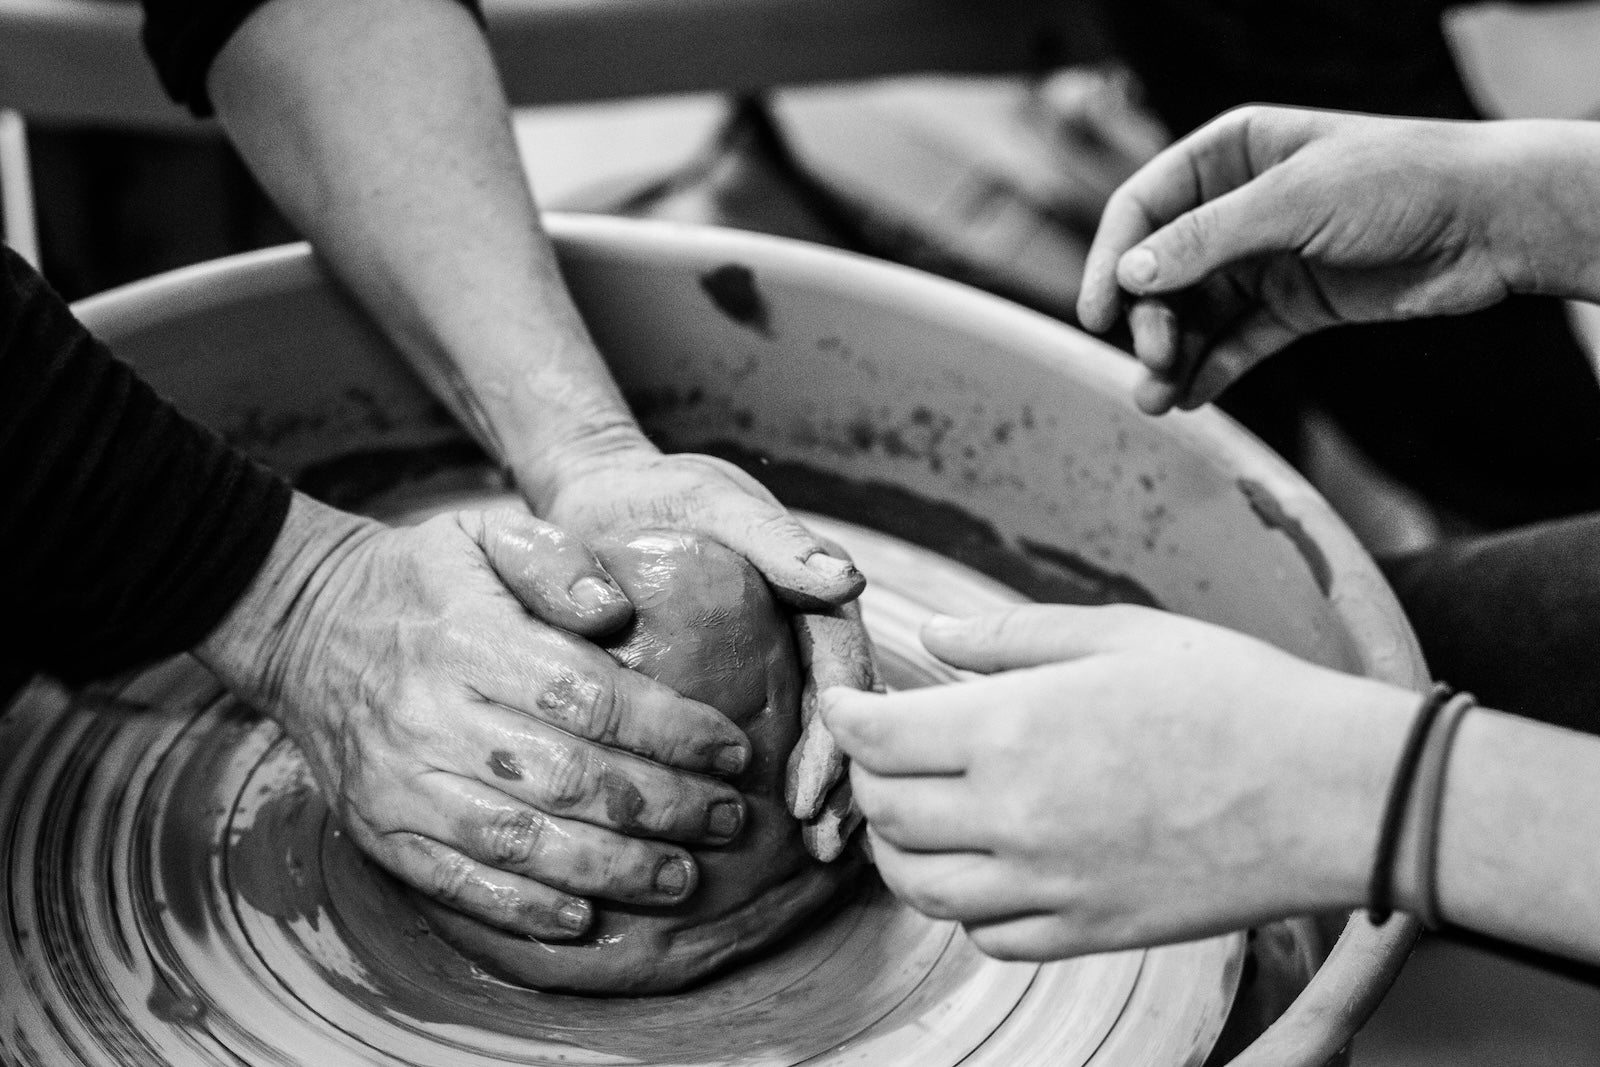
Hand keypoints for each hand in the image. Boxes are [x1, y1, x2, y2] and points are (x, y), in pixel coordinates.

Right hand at [198, 494, 753, 939]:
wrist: (304, 624)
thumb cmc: (423, 579)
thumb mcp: (487, 533)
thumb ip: (559, 561)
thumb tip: (618, 607)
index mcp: (470, 639)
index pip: (590, 697)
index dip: (672, 731)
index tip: (733, 750)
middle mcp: (432, 716)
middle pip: (569, 778)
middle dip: (664, 808)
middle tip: (731, 820)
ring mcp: (400, 784)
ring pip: (522, 842)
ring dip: (613, 871)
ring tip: (684, 878)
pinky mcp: (379, 832)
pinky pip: (456, 883)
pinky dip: (522, 910)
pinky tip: (584, 920)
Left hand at [536, 441, 878, 857]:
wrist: (600, 500)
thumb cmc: (660, 497)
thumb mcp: (717, 504)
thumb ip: (777, 539)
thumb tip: (847, 582)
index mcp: (817, 595)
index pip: (845, 674)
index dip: (836, 737)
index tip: (812, 793)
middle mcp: (807, 635)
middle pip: (844, 717)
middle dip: (840, 782)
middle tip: (822, 844)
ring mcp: (778, 664)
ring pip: (817, 735)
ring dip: (824, 793)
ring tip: (814, 852)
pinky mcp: (740, 686)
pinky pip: (772, 740)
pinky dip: (780, 786)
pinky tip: (771, 837)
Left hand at [821, 605, 1415, 959]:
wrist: (1330, 793)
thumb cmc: (1233, 695)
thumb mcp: (1117, 635)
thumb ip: (1009, 638)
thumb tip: (931, 638)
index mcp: (1014, 729)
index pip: (877, 738)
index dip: (846, 716)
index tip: (846, 700)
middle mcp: (1014, 816)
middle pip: (885, 812)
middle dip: (865, 776)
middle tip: (884, 748)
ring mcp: (1049, 885)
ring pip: (920, 887)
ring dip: (897, 847)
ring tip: (914, 812)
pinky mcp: (1088, 931)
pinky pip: (986, 935)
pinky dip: (962, 905)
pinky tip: (983, 866)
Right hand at [1077, 106, 1599, 413]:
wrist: (1491, 222)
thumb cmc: (1401, 181)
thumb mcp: (1294, 201)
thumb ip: (1208, 238)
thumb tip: (1131, 273)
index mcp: (1229, 154)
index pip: (1143, 205)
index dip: (1111, 258)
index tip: (1097, 314)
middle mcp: (1237, 206)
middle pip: (1161, 269)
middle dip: (1149, 319)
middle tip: (1152, 361)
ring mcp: (1264, 258)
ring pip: (1195, 312)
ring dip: (1171, 355)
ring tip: (1158, 398)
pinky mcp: (1294, 305)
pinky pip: (1237, 341)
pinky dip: (1212, 370)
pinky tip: (1191, 398)